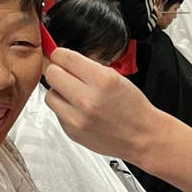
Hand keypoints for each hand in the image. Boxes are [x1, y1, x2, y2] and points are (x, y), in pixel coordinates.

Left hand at [43, 48, 161, 164]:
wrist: (141, 137)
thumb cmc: (132, 107)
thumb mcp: (115, 77)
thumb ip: (88, 67)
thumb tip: (62, 59)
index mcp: (101, 80)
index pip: (64, 57)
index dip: (60, 54)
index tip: (60, 56)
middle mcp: (87, 100)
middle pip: (52, 74)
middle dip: (58, 71)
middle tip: (66, 74)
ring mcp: (77, 118)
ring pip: (49, 94)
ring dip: (59, 92)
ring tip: (74, 95)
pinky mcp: (72, 131)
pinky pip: (57, 112)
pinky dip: (65, 108)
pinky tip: (80, 110)